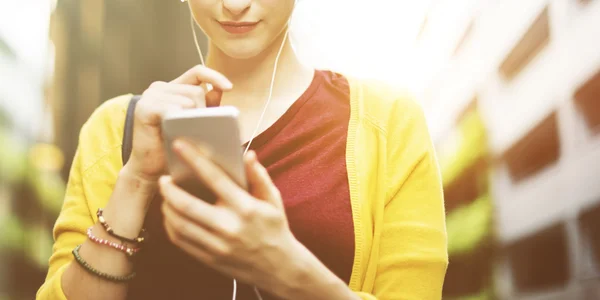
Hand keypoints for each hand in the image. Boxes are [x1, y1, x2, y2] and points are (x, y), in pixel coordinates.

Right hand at [126, 65, 232, 183]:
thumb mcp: (195, 125)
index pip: (197, 72)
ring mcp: (150, 96)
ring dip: (194, 119)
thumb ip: (206, 106)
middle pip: (195, 91)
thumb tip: (220, 90)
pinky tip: (178, 130)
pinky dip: (180, 119)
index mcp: (172, 88)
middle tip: (200, 131)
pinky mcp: (144, 108)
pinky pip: (173, 108)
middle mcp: (159, 88)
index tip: (229, 87)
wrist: (151, 170)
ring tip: (188, 134)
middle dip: (204, 111)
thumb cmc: (172, 148)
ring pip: (188, 100)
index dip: (214, 76)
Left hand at [158, 140, 303, 296]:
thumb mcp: (273, 200)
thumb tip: (248, 155)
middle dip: (169, 189)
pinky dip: (171, 226)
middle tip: (164, 179)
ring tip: (166, 197)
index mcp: (245, 207)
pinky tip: (172, 216)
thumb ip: (259, 176)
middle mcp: (229, 227)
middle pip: (186, 204)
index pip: (214, 178)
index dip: (194, 159)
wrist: (279, 268)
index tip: (179, 145)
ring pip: (179, 224)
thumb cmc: (275, 228)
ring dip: (166, 207)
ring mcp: (217, 245)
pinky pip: (181, 241)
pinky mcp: (210, 258)